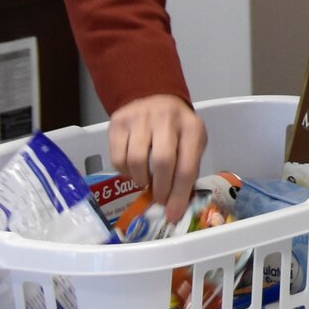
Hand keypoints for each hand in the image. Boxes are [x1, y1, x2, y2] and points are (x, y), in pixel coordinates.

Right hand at [108, 94, 207, 222]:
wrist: (152, 95)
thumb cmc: (176, 127)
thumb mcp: (191, 141)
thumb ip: (188, 168)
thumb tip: (178, 205)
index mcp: (191, 127)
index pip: (187, 166)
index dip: (179, 194)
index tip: (173, 213)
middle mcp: (166, 120)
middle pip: (162, 163)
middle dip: (161, 189)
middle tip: (159, 200)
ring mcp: (140, 119)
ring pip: (136, 161)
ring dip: (142, 180)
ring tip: (147, 181)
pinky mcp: (118, 122)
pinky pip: (117, 157)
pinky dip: (125, 171)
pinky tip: (134, 170)